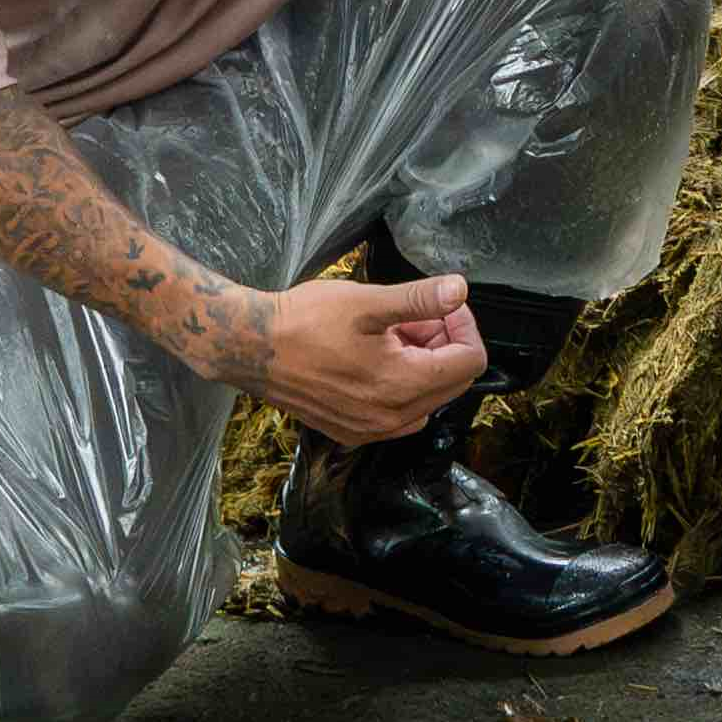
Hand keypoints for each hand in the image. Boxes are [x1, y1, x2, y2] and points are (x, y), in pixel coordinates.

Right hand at [238, 269, 484, 444]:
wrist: (252, 348)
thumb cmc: (305, 321)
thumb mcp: (368, 301)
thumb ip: (419, 300)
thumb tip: (459, 290)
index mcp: (400, 386)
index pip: (469, 362)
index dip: (464, 327)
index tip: (442, 306)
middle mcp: (390, 419)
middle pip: (452, 382)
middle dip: (444, 344)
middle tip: (414, 316)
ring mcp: (370, 431)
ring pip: (427, 398)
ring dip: (423, 364)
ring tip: (393, 334)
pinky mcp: (352, 432)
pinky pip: (399, 413)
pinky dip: (401, 384)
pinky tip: (376, 357)